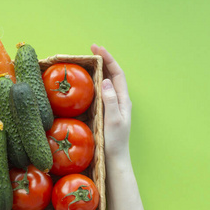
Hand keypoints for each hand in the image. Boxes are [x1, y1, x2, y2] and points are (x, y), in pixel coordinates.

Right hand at [91, 44, 131, 158]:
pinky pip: (101, 93)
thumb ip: (110, 100)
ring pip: (107, 83)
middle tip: (91, 50)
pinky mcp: (106, 113)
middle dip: (104, 61)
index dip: (108, 59)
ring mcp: (113, 107)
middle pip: (113, 75)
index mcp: (123, 100)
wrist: (114, 160)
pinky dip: (95, 83)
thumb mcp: (113, 119)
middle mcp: (119, 101)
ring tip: (89, 62)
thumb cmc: (114, 142)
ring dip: (100, 70)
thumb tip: (106, 80)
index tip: (97, 49)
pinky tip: (86, 84)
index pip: (117, 74)